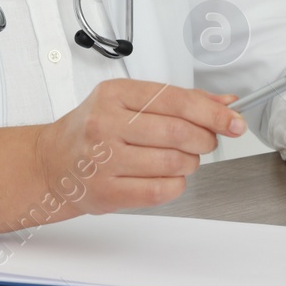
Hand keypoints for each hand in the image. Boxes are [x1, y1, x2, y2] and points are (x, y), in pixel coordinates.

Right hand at [0, 79, 245, 231]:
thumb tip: (224, 104)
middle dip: (203, 139)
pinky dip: (175, 185)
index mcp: (114, 94)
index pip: (176, 100)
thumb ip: (177, 101)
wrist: (52, 163)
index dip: (212, 112)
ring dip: (189, 163)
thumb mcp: (128, 102)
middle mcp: (107, 124)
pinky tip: (166, 177)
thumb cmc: (92, 130)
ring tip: (178, 159)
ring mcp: (105, 159)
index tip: (233, 121)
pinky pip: (161, 190)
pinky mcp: (107, 191)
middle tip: (203, 141)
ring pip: (174, 163)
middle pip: (179, 132)